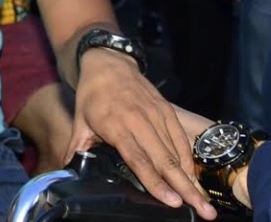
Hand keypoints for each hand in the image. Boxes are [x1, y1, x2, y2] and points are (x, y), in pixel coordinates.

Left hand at [69, 50, 215, 218]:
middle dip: (185, 188)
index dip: (156, 182)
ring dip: (192, 179)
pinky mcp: (167, 110)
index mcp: (116, 126)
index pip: (139, 160)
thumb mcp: (80, 121)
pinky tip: (194, 178)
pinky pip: (181, 139)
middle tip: (203, 211)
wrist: (107, 63)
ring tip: (204, 202)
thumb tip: (66, 169)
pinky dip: (189, 159)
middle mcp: (140, 121)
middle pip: (165, 160)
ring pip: (177, 152)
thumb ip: (77, 147)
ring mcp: (157, 115)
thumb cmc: (92, 95)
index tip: (172, 201)